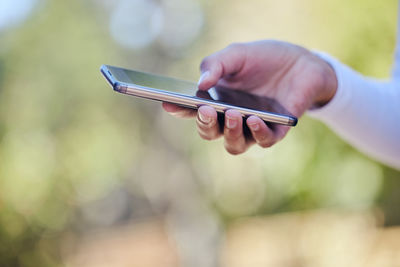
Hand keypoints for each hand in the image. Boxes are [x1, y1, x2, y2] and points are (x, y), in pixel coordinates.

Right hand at [163, 40, 336, 154]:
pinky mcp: (276, 130)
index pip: (193, 110)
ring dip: (230, 132)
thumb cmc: (263, 59)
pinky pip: (264, 141)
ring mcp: (252, 127)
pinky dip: (258, 132)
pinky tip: (254, 119)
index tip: (168, 102)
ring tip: (233, 114)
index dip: (179, 109)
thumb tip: (201, 85)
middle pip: (210, 132)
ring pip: (234, 144)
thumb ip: (216, 65)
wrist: (300, 61)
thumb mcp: (236, 54)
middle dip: (205, 124)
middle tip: (206, 110)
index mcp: (216, 101)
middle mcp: (231, 118)